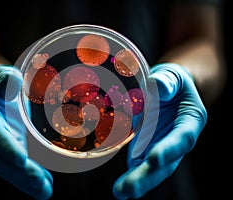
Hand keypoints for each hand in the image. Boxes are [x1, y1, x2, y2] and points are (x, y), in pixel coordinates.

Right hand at [0, 65, 52, 199]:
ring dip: (27, 181)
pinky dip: (30, 176)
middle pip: (2, 159)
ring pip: (10, 168)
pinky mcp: (10, 148)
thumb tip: (12, 81)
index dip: (6, 148)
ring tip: (46, 192)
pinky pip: (18, 166)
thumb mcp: (1, 75)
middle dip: (21, 173)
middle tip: (41, 185)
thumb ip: (4, 78)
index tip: (21, 160)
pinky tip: (45, 184)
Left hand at [112, 63, 206, 198]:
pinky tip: (121, 188)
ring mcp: (162, 146)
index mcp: (190, 120)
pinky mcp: (148, 148)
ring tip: (121, 192)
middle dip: (149, 176)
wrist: (166, 90)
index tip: (153, 159)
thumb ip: (167, 81)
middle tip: (131, 188)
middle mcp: (177, 139)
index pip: (182, 137)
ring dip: (137, 181)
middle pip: (167, 162)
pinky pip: (140, 164)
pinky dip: (131, 175)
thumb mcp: (173, 76)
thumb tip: (156, 85)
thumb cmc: (172, 82)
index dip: (169, 149)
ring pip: (152, 169)